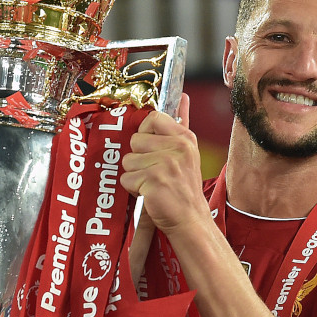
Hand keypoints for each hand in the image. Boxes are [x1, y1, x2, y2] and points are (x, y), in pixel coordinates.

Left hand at [120, 94, 211, 234]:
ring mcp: (165, 164)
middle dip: (138, 159)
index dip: (145, 133)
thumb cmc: (184, 187)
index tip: (151, 148)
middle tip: (154, 172)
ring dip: (135, 175)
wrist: (190, 219)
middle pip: (135, 141)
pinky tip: (149, 193)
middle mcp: (177, 148)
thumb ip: (181, 123)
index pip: (153, 118)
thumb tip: (184, 97)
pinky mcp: (153, 181)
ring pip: (128, 161)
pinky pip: (126, 179)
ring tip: (153, 184)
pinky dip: (133, 189)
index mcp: (184, 138)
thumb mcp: (188, 152)